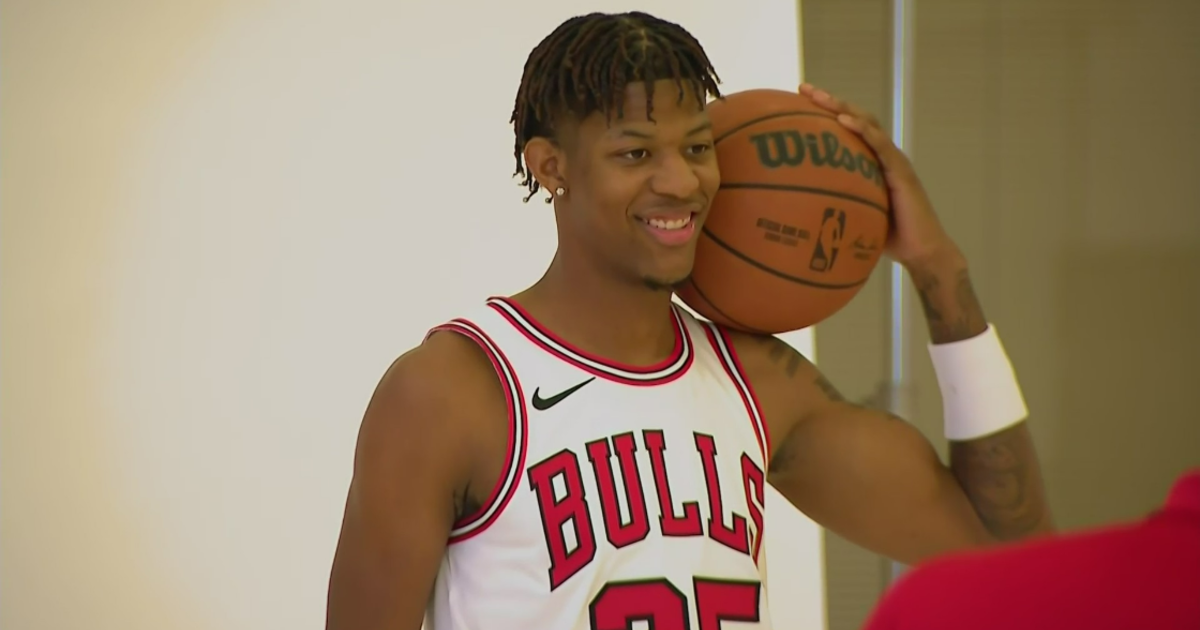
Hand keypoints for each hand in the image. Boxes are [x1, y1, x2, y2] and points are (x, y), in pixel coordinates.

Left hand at [798, 83, 961, 269]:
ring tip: (820, 96)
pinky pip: (881, 146)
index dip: (826, 112)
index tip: (798, 99)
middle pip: (855, 117)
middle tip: (803, 87)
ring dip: (842, 107)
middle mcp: (883, 155)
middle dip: (829, 100)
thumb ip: (832, 206)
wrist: (922, 252)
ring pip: (867, 124)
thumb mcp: (853, 216)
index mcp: (872, 162)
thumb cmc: (887, 237)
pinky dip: (863, 131)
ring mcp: (894, 161)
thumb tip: (794, 212)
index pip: (847, 128)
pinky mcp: (902, 173)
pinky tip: (844, 121)